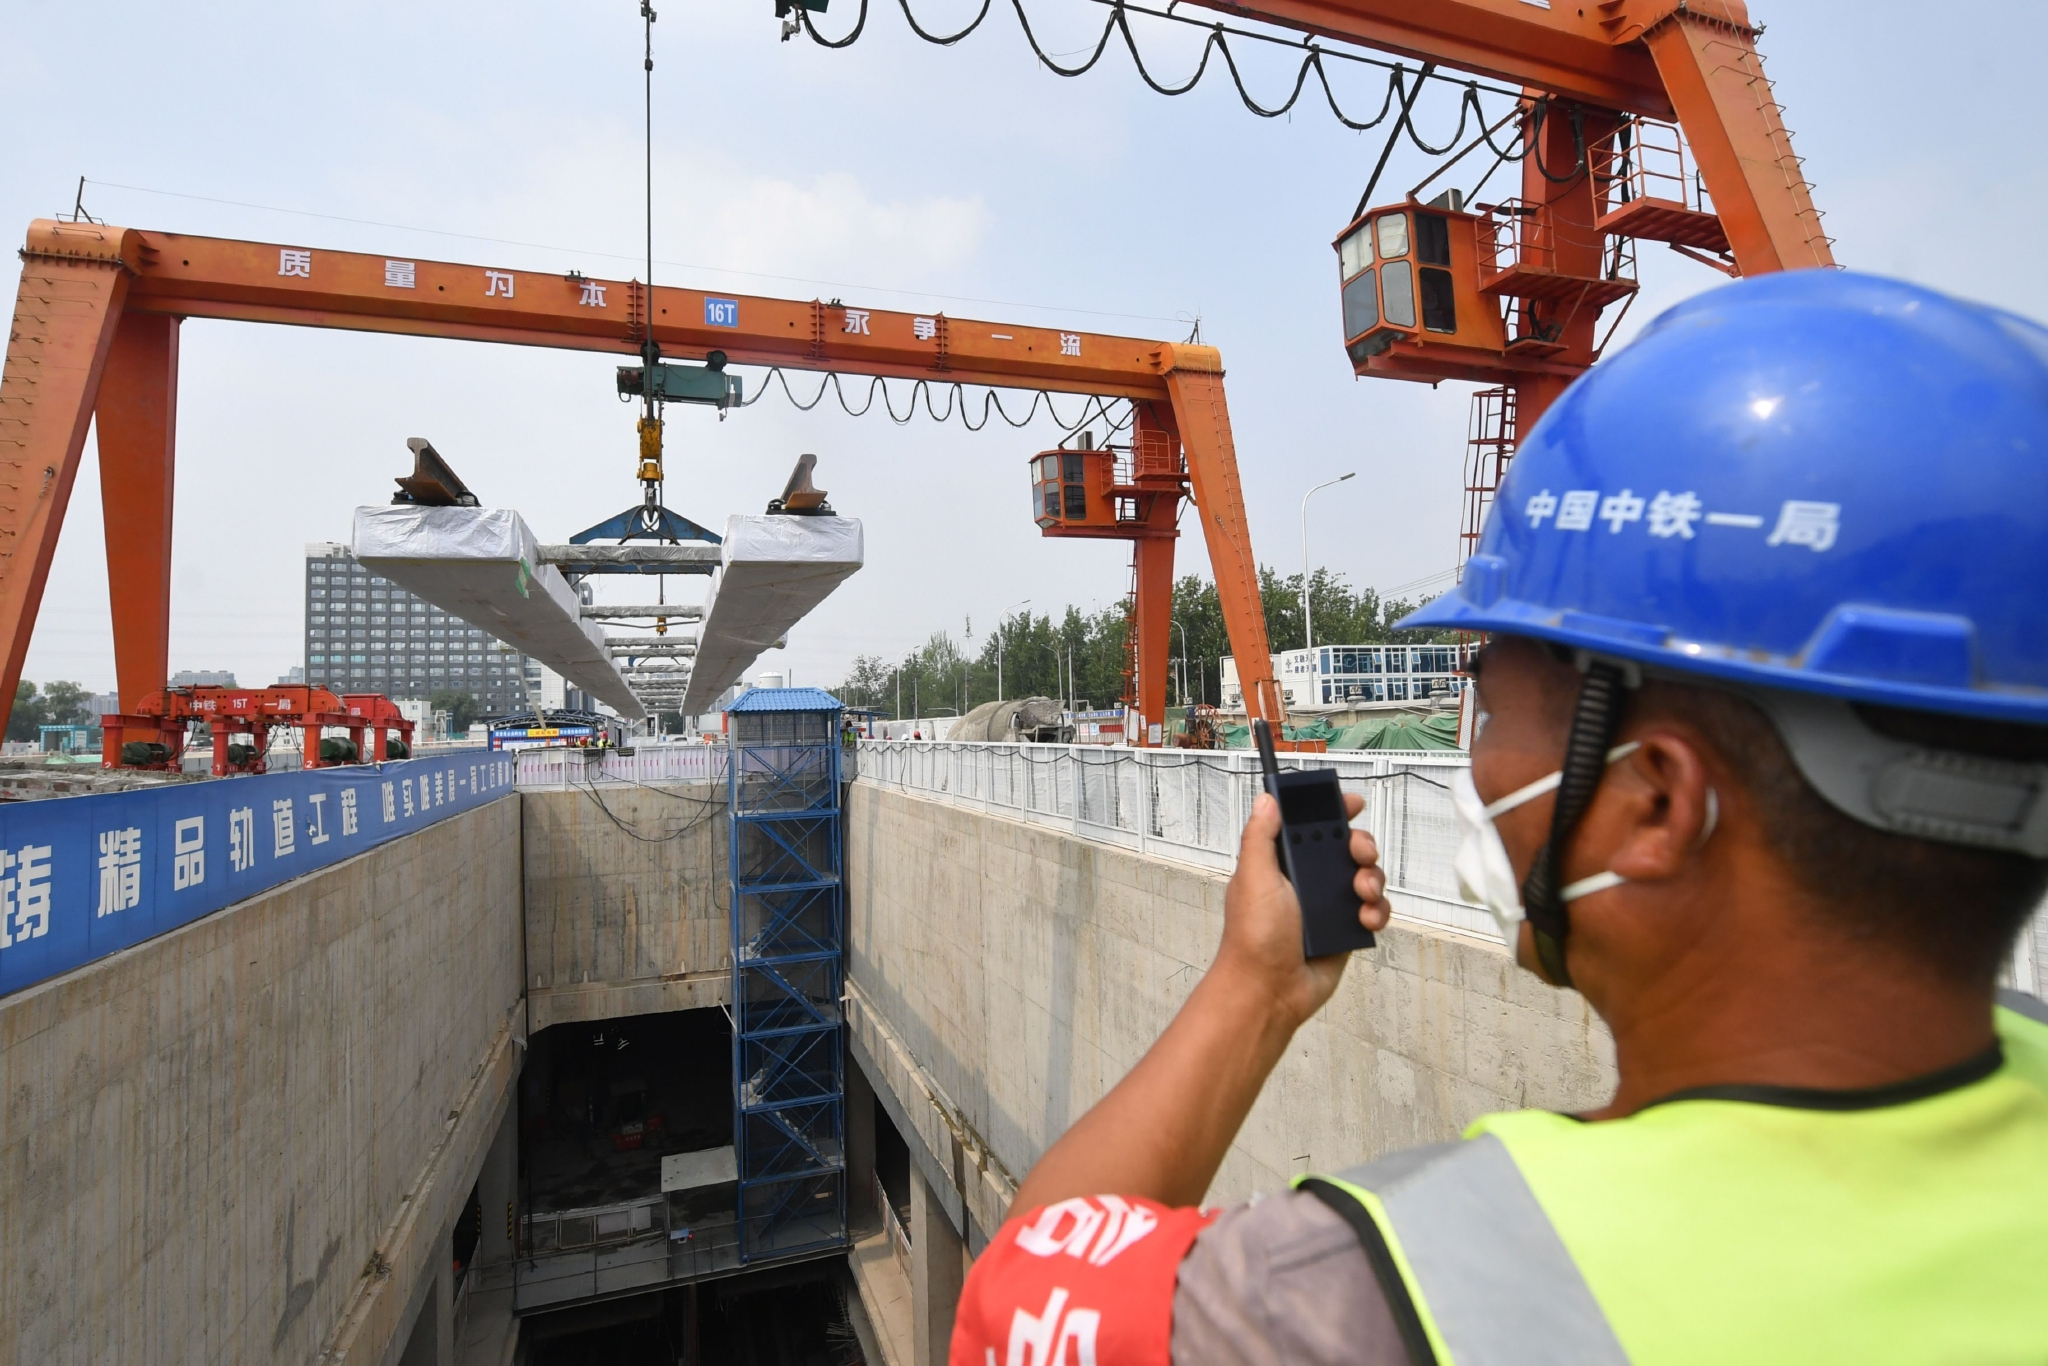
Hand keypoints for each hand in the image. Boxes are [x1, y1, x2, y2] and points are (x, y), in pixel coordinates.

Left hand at [1213, 792, 1390, 1029]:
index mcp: (1282, 863)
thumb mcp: (1253, 878)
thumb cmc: (1254, 938)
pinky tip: (1366, 918)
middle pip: (1346, 848)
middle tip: (1360, 852)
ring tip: (1361, 892)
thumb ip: (1261, 837)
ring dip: (1372, 879)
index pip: (1310, 825)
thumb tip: (1267, 800)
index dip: (1332, 811)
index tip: (1352, 803)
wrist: (1270, 991)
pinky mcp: (1346, 930)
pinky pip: (1374, 911)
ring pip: (1366, 877)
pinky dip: (1377, 911)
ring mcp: (1328, 906)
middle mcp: (1307, 881)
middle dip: (1361, 845)